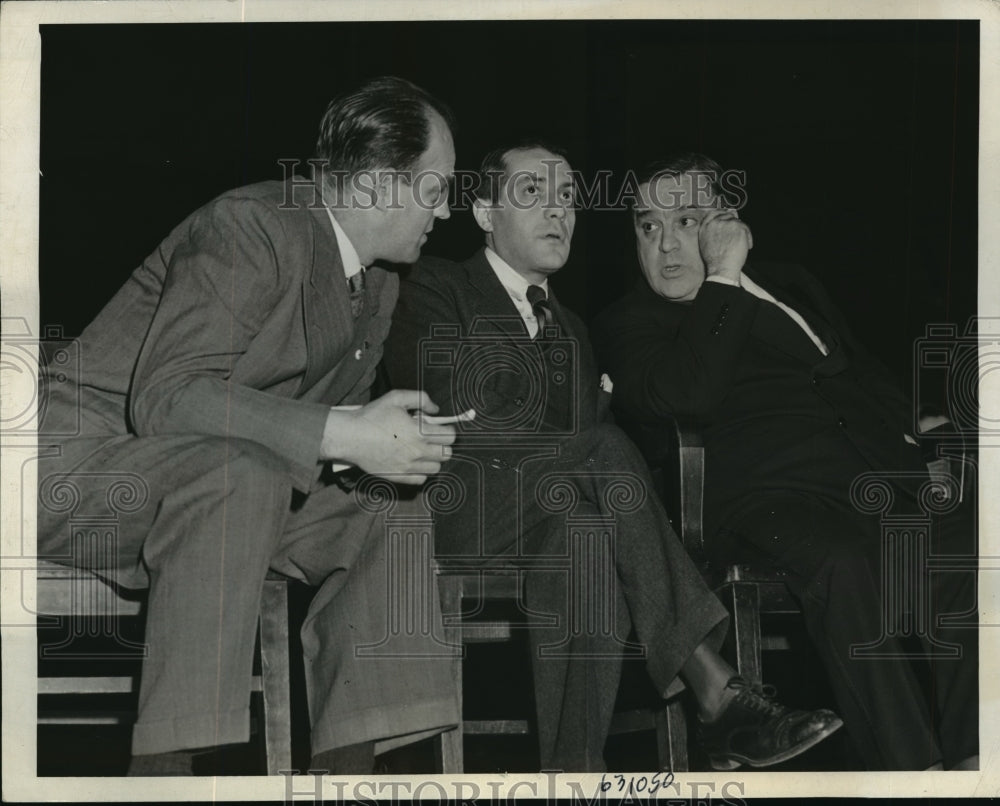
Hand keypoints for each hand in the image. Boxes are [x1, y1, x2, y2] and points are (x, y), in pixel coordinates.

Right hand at [320, 389, 456, 485]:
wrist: (350, 436)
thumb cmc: (372, 416)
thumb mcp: (396, 397)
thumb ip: (420, 398)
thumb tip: (435, 409)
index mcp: (419, 432)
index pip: (450, 436)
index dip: (447, 429)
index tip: (440, 427)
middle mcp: (417, 451)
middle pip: (447, 454)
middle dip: (442, 444)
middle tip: (431, 438)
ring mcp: (408, 466)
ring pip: (436, 468)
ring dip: (433, 459)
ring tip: (422, 450)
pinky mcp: (398, 476)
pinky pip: (421, 479)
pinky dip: (421, 471)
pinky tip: (412, 461)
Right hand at [699, 208, 752, 282]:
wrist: (722, 267)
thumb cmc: (715, 261)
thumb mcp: (705, 244)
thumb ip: (710, 232)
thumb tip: (719, 227)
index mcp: (706, 227)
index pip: (714, 213)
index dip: (722, 214)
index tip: (728, 217)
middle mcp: (715, 222)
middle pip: (728, 216)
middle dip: (734, 225)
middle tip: (737, 235)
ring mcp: (727, 223)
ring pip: (738, 222)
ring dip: (742, 232)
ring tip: (742, 244)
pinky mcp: (738, 226)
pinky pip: (746, 228)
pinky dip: (748, 237)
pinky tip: (747, 246)